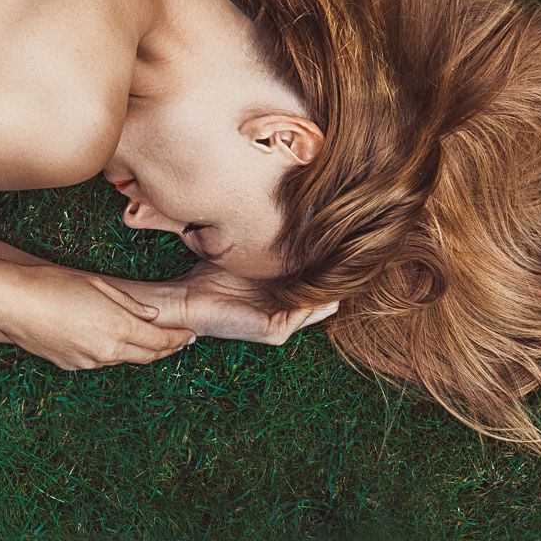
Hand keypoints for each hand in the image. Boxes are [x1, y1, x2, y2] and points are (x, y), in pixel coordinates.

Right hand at [0, 264, 197, 371]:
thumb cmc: (53, 284)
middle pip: (147, 356)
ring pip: (122, 360)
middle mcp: (106, 351)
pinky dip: (111, 352)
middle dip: (165, 349)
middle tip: (177, 342)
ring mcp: (88, 362)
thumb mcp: (97, 285)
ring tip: (146, 339)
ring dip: (138, 351)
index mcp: (118, 329)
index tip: (190, 336)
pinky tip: (109, 340)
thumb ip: (128, 304)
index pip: (161, 341)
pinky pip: (100, 361)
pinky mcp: (70, 365)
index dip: (179, 339)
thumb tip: (150, 317)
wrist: (11, 303)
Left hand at [109, 261, 340, 345]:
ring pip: (317, 305)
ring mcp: (283, 322)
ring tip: (346, 263)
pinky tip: (321, 280)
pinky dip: (313, 299)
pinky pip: (303, 314)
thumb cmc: (210, 273)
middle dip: (335, 274)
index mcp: (282, 293)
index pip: (314, 280)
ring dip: (328, 286)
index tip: (345, 239)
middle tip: (355, 252)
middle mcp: (286, 309)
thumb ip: (269, 241)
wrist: (186, 298)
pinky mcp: (275, 330)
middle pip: (321, 294)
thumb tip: (290, 210)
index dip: (328, 262)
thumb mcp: (246, 254)